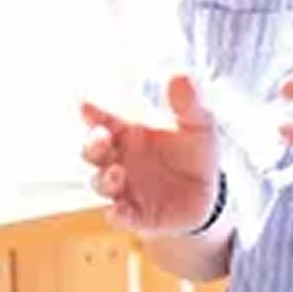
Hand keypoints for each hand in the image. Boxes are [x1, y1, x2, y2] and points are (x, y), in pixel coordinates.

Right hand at [79, 75, 221, 234]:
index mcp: (130, 132)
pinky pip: (121, 216)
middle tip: (100, 137)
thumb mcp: (198, 123)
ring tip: (116, 173)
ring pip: (101, 184)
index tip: (84, 104)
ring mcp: (125, 188)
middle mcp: (120, 158)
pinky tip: (119, 211)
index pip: (105, 119)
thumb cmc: (195, 150)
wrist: (208, 192)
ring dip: (104, 179)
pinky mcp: (137, 215)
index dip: (93, 112)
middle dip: (91, 145)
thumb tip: (179, 74)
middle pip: (93, 151)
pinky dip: (118, 215)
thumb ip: (187, 103)